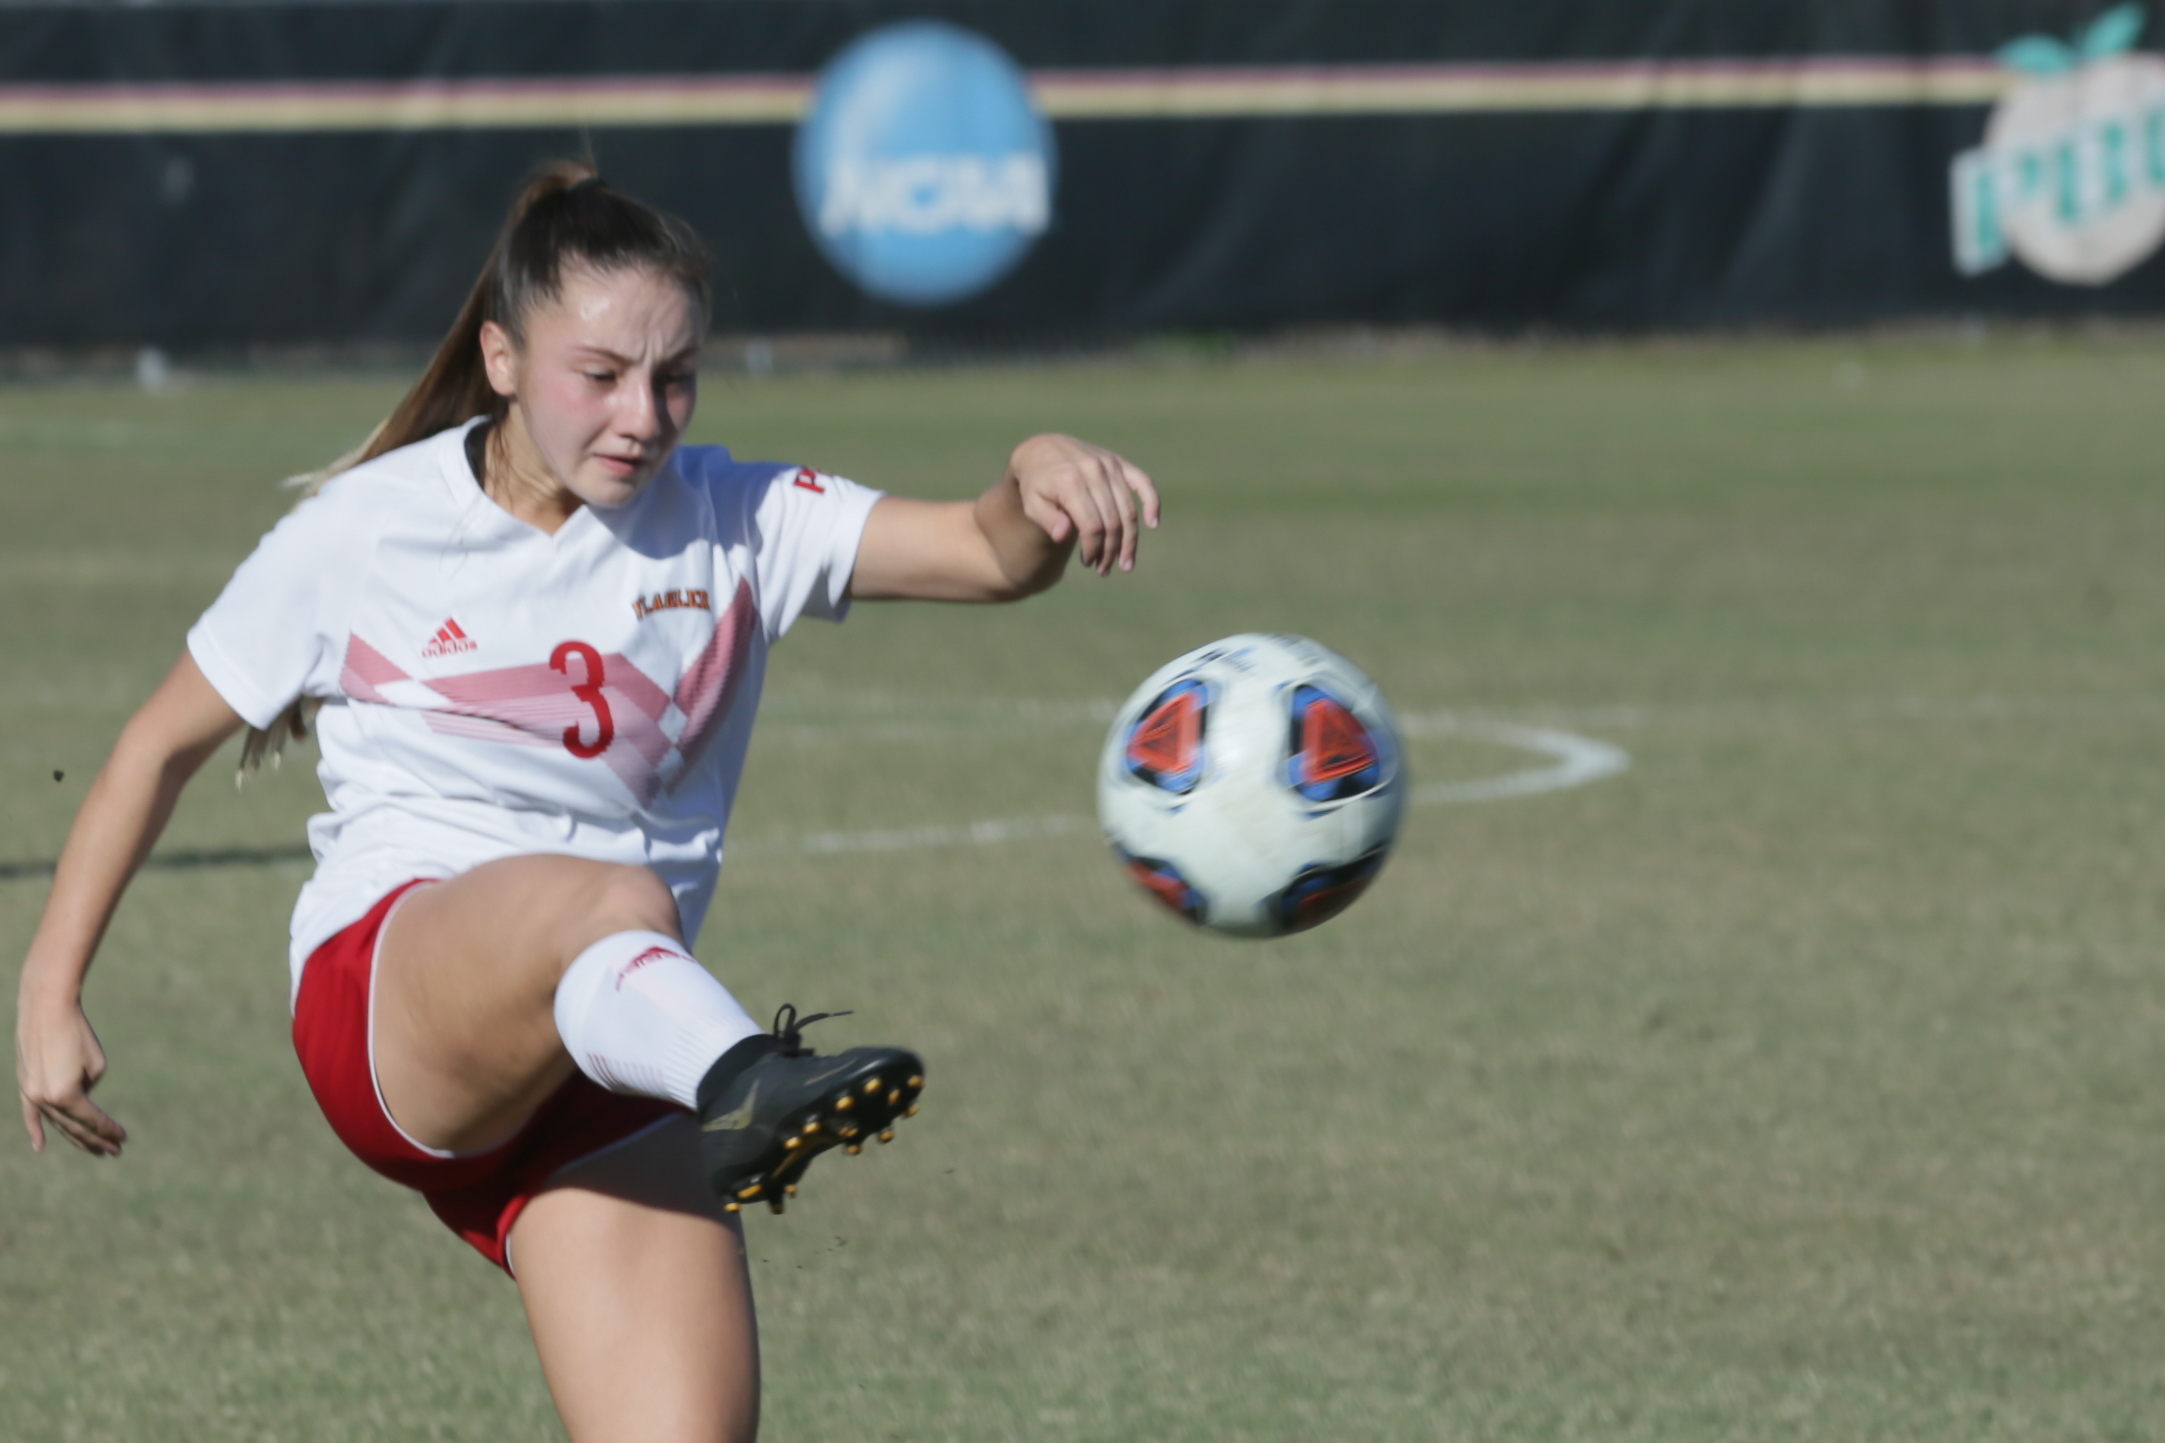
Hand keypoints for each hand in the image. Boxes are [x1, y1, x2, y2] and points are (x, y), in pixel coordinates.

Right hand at [17, 994, 124, 1155]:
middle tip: (114, 1152)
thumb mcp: (95, 1064)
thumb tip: (81, 1098)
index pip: (92, 1120)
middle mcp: (44, 1099)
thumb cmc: (78, 1033)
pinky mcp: (24, 1084)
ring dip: (74, 1136)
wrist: (46, 1007)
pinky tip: (40, 1146)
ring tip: (94, 1150)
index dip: (108, 1130)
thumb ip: (87, 1089)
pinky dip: (35, 1129)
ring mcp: (31, 1093)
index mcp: (65, 1094)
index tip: (124, 1138)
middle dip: (95, 1140)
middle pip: (74, 1127)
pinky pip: (30, 1113)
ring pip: (56, 1122)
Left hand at [1008, 433, 1160, 576]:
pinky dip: (1152, 503)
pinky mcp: (1120, 462)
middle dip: (1110, 551)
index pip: (1092, 525)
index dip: (1094, 549)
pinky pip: (1144, 483)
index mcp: (1070, 482)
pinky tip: (1153, 524)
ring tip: (1125, 564)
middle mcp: (1093, 471)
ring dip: (1129, 541)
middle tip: (1104, 569)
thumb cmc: (1037, 485)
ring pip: (1128, 510)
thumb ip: (1047, 520)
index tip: (1088, 562)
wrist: (1043, 451)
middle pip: (1112, 521)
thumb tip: (1063, 535)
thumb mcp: (1032, 504)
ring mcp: (1109, 465)